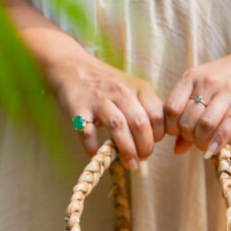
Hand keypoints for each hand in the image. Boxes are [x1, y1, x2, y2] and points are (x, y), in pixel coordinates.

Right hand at [47, 47, 164, 168]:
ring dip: (127, 150)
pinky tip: (100, 155)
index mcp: (138, 88)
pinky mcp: (78, 110)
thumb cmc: (107, 85)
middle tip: (142, 158)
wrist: (71, 67)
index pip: (157, 115)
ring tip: (130, 163)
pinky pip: (89, 134)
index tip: (152, 143)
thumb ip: (145, 109)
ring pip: (118, 127)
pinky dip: (95, 149)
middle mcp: (120, 91)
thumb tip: (155, 139)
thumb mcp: (132, 89)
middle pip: (140, 123)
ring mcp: (98, 100)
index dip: (158, 135)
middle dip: (144, 147)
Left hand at [165, 47, 230, 155]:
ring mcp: (228, 90)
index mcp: (192, 77)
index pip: (171, 108)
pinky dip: (218, 141)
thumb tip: (177, 150)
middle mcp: (207, 82)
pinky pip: (228, 125)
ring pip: (206, 125)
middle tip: (196, 140)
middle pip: (187, 121)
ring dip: (202, 142)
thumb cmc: (230, 79)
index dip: (172, 128)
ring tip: (205, 146)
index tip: (180, 134)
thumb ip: (188, 117)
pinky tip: (214, 149)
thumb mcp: (204, 90)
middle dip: (189, 138)